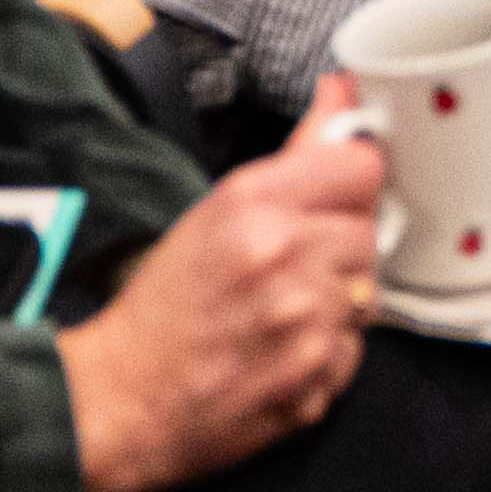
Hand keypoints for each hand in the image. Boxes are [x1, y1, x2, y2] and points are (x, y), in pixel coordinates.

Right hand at [54, 85, 381, 491]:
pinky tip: (281, 351)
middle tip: (288, 270)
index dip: (352, 185)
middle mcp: (285, 255)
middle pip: (369, 232)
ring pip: (368, 292)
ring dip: (337, 301)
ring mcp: (304, 321)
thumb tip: (343, 91)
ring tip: (280, 313)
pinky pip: (355, 349)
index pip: (364, 166)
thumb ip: (297, 152)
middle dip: (338, 248)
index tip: (333, 201)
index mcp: (255, 204)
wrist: (121, 400)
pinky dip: (328, 351)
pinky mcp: (315, 378)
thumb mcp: (219, 209)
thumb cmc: (166, 303)